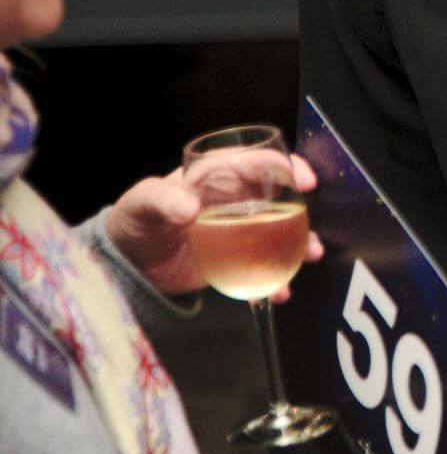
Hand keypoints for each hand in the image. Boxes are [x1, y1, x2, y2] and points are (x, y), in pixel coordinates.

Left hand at [105, 155, 323, 300]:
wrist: (127, 265)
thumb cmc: (135, 221)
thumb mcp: (143, 203)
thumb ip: (163, 200)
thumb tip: (189, 207)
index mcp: (217, 175)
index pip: (260, 161)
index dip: (288, 167)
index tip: (304, 182)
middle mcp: (236, 199)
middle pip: (281, 199)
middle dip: (303, 214)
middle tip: (313, 232)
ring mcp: (239, 230)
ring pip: (280, 232)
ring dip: (300, 245)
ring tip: (309, 257)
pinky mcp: (236, 258)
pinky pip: (262, 266)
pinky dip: (274, 279)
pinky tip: (277, 292)